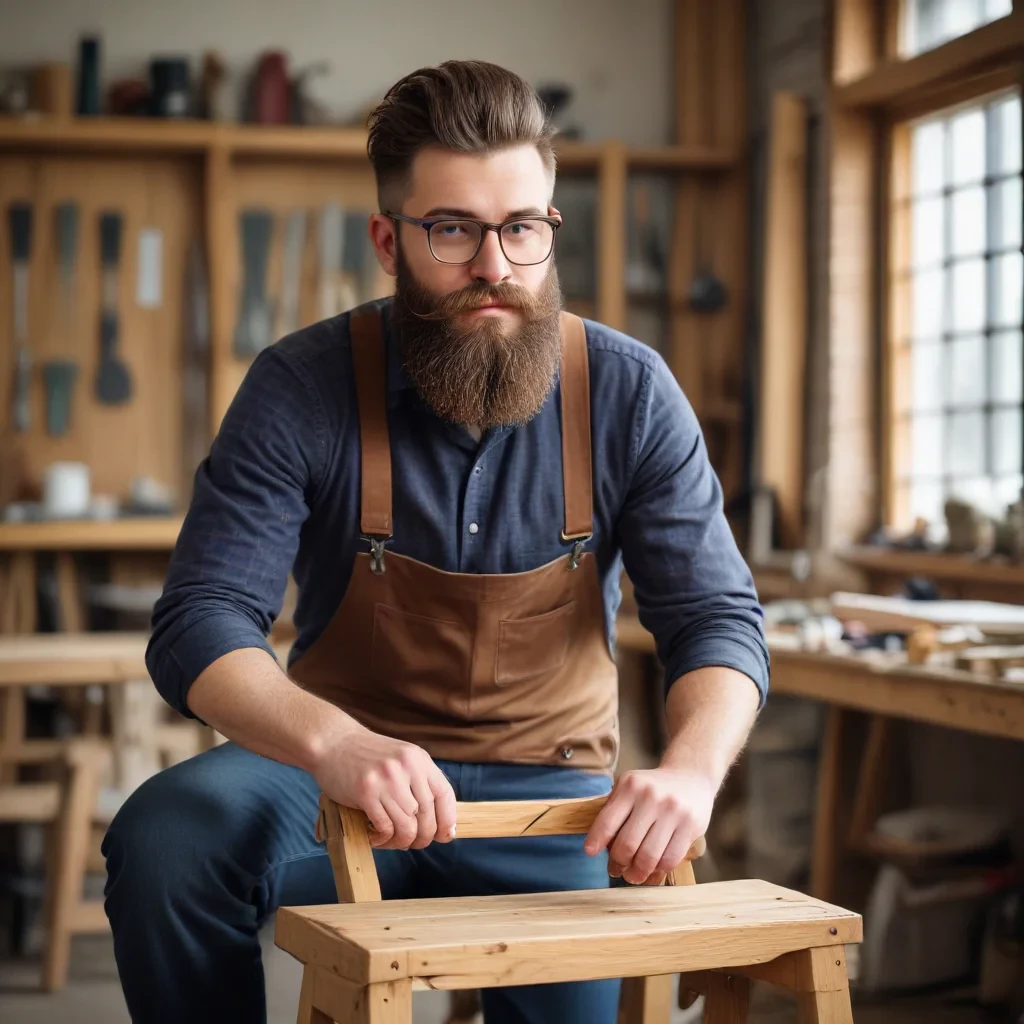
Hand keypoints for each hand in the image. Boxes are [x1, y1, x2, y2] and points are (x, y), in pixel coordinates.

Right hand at [311, 721, 456, 851]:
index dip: (448, 819)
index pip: (444, 794)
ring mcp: (386, 780)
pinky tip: (376, 837)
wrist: (333, 742)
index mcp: (418, 759)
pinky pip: (385, 827)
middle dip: (423, 837)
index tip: (445, 836)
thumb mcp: (400, 759)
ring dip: (402, 841)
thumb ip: (418, 781)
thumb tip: (439, 819)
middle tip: (414, 843)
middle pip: (427, 815)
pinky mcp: (366, 792)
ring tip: (392, 841)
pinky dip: (383, 839)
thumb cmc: (366, 756)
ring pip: (407, 826)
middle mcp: (406, 767)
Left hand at [583, 767, 712, 884]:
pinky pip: (670, 859)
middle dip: (618, 863)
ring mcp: (673, 812)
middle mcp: (651, 797)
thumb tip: (599, 844)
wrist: (691, 776)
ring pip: (649, 856)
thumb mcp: (630, 786)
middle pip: (627, 844)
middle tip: (616, 870)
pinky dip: (658, 872)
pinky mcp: (691, 826)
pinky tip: (652, 872)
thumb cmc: (653, 787)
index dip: (596, 840)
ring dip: (637, 873)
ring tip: (632, 876)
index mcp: (631, 785)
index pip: (608, 820)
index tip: (590, 852)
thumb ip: (614, 809)